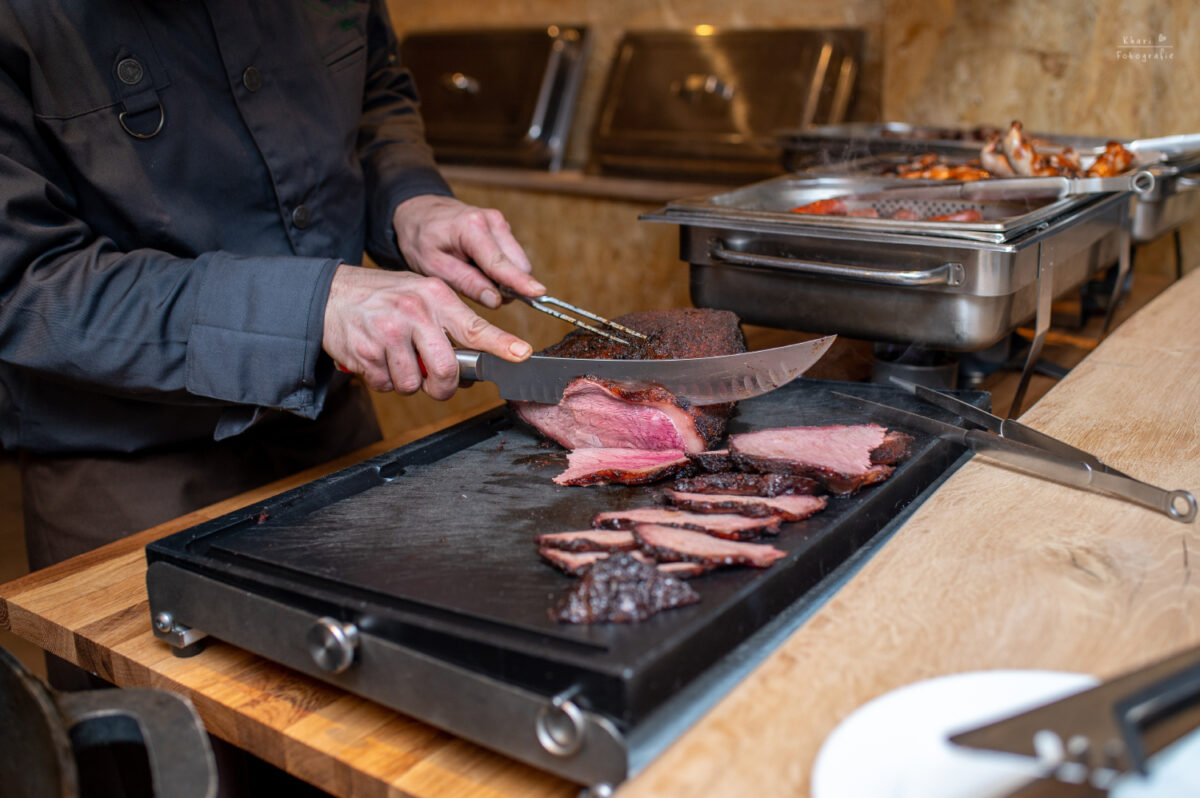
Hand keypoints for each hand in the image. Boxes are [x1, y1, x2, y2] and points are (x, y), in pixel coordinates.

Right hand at [322, 264, 531, 399]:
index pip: (475, 326)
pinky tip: (377, 359)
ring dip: (408, 383)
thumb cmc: (382, 298)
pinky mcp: (366, 352)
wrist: (330, 294)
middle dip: (443, 387)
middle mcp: (414, 312)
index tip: (522, 354)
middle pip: (446, 370)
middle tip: (437, 384)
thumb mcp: (419, 295)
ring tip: (397, 360)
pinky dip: (384, 380)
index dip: (501, 344)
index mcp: (435, 297)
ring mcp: (388, 333)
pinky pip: (386, 385)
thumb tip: (474, 369)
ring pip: (413, 384)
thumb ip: (448, 326)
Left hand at [392, 195, 544, 307]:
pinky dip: (500, 268)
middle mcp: (492, 221)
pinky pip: (512, 257)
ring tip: (472, 273)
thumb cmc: (421, 238)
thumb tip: (496, 300)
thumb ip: (466, 282)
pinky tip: (477, 264)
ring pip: (517, 262)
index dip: (519, 281)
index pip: (499, 262)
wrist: (419, 211)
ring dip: (502, 277)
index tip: (539, 293)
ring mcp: (500, 223)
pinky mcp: (503, 228)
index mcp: (471, 227)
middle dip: (506, 284)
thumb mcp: (433, 266)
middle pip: (517, 264)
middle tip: (478, 289)